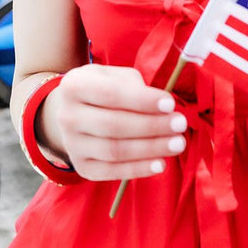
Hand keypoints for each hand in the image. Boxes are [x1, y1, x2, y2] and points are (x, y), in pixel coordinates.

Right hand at [42, 65, 186, 180]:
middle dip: (152, 126)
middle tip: (180, 124)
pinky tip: (160, 164)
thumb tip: (162, 107)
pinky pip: (111, 171)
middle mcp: (67, 116)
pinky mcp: (81, 166)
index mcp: (74, 86)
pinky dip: (137, 169)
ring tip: (177, 143)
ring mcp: (72, 144)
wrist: (73, 111)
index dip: (142, 100)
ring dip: (150, 149)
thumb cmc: (102, 89)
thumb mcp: (112, 75)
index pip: (111, 94)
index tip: (170, 104)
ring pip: (114, 151)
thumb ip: (134, 85)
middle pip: (114, 125)